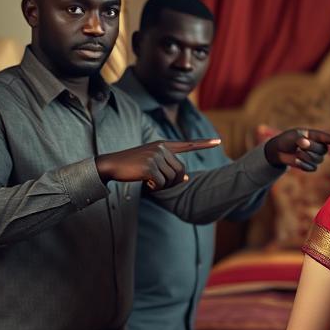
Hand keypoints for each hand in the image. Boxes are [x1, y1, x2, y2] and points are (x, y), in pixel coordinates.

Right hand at [95, 138, 220, 189]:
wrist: (111, 164)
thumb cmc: (133, 165)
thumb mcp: (152, 164)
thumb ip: (169, 168)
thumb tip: (187, 179)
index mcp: (163, 145)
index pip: (187, 144)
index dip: (204, 144)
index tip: (218, 141)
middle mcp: (161, 148)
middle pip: (181, 171)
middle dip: (173, 182)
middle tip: (158, 183)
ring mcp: (155, 156)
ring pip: (172, 179)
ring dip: (162, 185)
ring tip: (148, 180)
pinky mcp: (149, 166)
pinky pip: (161, 184)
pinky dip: (155, 188)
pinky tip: (145, 183)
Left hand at [263, 128, 329, 170]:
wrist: (279, 150)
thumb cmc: (288, 139)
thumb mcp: (294, 136)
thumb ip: (301, 138)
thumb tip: (305, 143)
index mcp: (319, 137)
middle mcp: (321, 147)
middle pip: (322, 150)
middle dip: (309, 147)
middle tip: (299, 143)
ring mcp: (317, 158)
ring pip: (317, 160)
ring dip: (304, 156)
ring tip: (297, 151)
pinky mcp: (311, 167)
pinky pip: (311, 167)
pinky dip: (301, 164)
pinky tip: (296, 160)